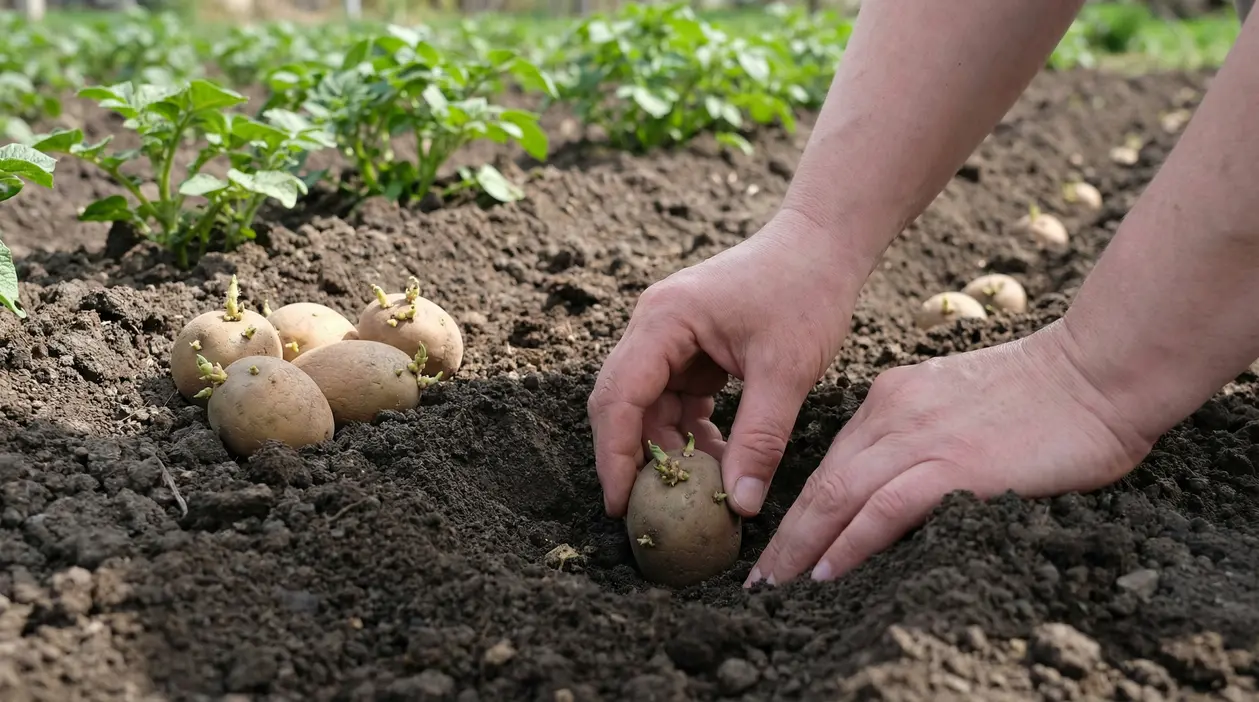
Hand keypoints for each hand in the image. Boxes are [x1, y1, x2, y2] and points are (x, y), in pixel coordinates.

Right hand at [588, 209, 863, 518]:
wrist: (823, 244)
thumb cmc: (806, 291)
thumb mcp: (786, 370)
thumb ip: (760, 439)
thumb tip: (741, 505)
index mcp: (664, 320)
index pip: (619, 396)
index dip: (614, 454)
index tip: (620, 504)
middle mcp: (655, 326)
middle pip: (622, 403)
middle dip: (633, 458)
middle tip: (647, 513)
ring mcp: (670, 337)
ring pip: (649, 407)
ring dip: (669, 449)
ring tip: (697, 493)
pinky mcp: (691, 348)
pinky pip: (676, 401)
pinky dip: (691, 433)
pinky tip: (717, 461)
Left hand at [746, 320, 1156, 585]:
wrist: (1098, 372)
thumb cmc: (1045, 395)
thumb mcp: (960, 405)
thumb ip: (924, 435)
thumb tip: (901, 485)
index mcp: (892, 398)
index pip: (832, 459)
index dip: (802, 504)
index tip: (782, 538)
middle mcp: (893, 414)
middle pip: (822, 480)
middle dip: (787, 533)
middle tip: (759, 576)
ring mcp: (919, 439)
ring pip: (838, 496)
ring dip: (802, 546)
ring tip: (776, 585)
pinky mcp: (952, 466)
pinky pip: (883, 508)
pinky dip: (849, 542)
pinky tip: (827, 571)